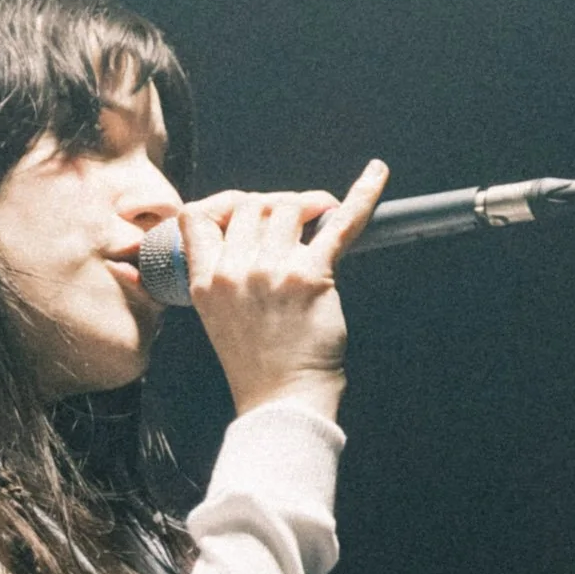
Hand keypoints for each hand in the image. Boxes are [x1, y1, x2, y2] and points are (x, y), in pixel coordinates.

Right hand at [180, 158, 390, 420]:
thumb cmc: (258, 363)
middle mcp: (234, 271)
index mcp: (204, 281)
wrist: (283, 400)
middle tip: (298, 219)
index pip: (197, 216)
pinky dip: (363, 195)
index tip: (248, 211)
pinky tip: (377, 173)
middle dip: (276, 204)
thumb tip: (256, 228)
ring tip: (322, 215)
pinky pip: (341, 223)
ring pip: (288, 206)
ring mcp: (272, 271)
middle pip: (252, 205)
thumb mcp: (218, 316)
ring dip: (308, 205)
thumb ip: (225, 273)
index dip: (224, 204)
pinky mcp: (311, 276)